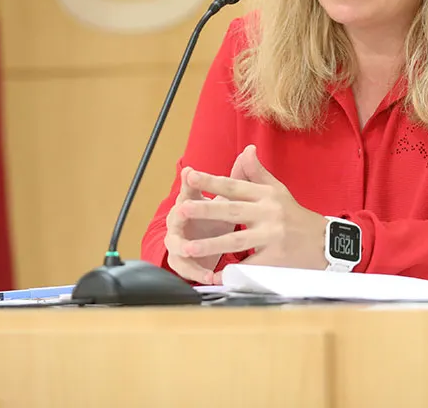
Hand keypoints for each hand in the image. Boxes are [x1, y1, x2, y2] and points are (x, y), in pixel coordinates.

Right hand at [164, 164, 235, 284]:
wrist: (210, 242)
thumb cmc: (219, 216)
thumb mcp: (231, 198)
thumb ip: (239, 177)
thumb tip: (250, 151)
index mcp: (191, 202)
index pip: (188, 189)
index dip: (188, 181)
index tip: (190, 173)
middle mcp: (180, 220)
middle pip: (178, 215)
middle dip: (183, 213)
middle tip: (184, 210)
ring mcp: (179, 241)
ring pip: (177, 244)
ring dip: (186, 247)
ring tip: (191, 250)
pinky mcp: (183, 261)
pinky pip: (186, 268)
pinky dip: (197, 272)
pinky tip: (209, 277)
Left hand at [176, 145, 327, 270]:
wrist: (324, 241)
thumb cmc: (295, 215)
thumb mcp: (278, 190)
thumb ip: (257, 173)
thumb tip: (245, 150)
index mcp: (266, 195)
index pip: (234, 186)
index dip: (211, 181)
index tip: (190, 176)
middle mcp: (268, 212)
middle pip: (232, 210)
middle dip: (205, 210)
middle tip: (181, 210)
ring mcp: (272, 236)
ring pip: (236, 240)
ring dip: (210, 244)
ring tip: (187, 248)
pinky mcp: (275, 257)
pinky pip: (248, 265)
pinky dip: (231, 272)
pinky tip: (214, 275)